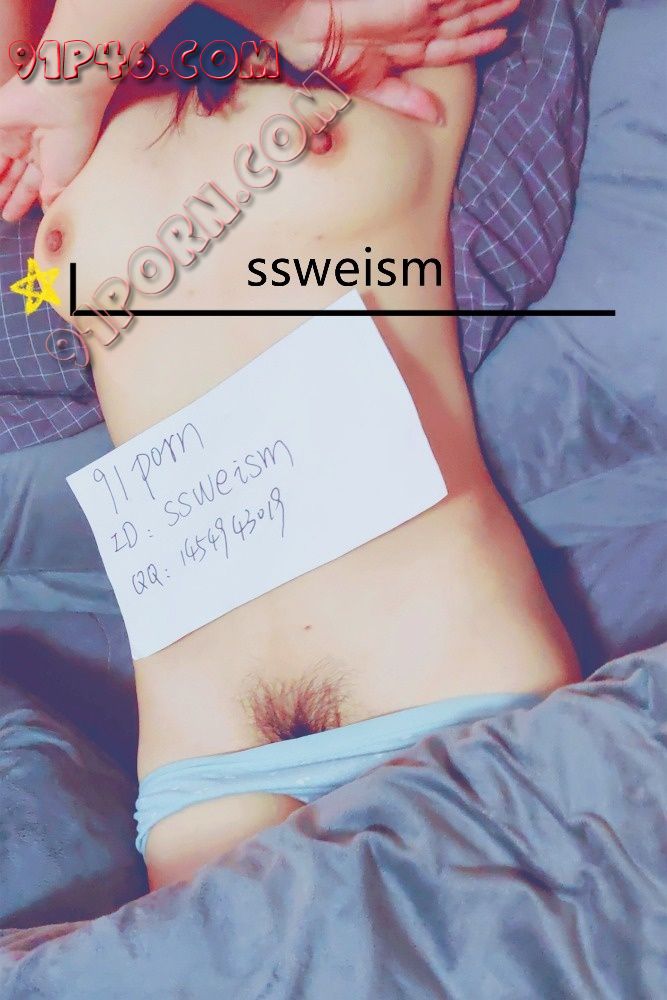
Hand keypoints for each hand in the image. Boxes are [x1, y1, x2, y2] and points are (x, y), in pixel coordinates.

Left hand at [0, 73, 108, 220]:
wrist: (62, 99)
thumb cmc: (72, 139)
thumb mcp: (62, 180)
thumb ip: (50, 198)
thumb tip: (47, 212)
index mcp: (52, 161)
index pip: (31, 186)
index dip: (20, 201)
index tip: (9, 216)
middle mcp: (32, 149)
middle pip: (12, 176)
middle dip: (3, 194)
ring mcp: (13, 136)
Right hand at [270, 0, 519, 120]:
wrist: (303, 24)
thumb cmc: (325, 55)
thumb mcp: (368, 84)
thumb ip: (404, 98)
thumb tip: (438, 118)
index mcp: (406, 45)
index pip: (451, 44)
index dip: (476, 42)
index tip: (502, 37)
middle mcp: (415, 23)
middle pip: (463, 18)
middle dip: (491, 12)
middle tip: (517, 4)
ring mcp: (416, 6)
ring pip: (461, 2)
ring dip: (487, 1)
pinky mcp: (415, 0)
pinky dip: (464, 0)